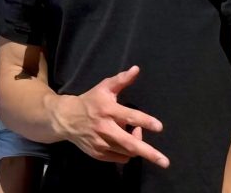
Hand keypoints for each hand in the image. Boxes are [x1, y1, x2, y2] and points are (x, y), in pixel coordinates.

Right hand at [51, 66, 168, 166]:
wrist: (66, 119)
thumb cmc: (90, 101)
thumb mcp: (104, 88)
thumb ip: (121, 80)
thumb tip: (137, 69)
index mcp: (108, 110)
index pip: (129, 116)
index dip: (145, 121)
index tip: (159, 127)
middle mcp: (105, 128)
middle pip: (130, 143)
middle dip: (149, 153)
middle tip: (165, 162)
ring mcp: (101, 144)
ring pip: (127, 151)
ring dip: (137, 146)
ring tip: (136, 134)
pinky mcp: (99, 154)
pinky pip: (120, 158)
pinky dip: (128, 153)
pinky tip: (126, 143)